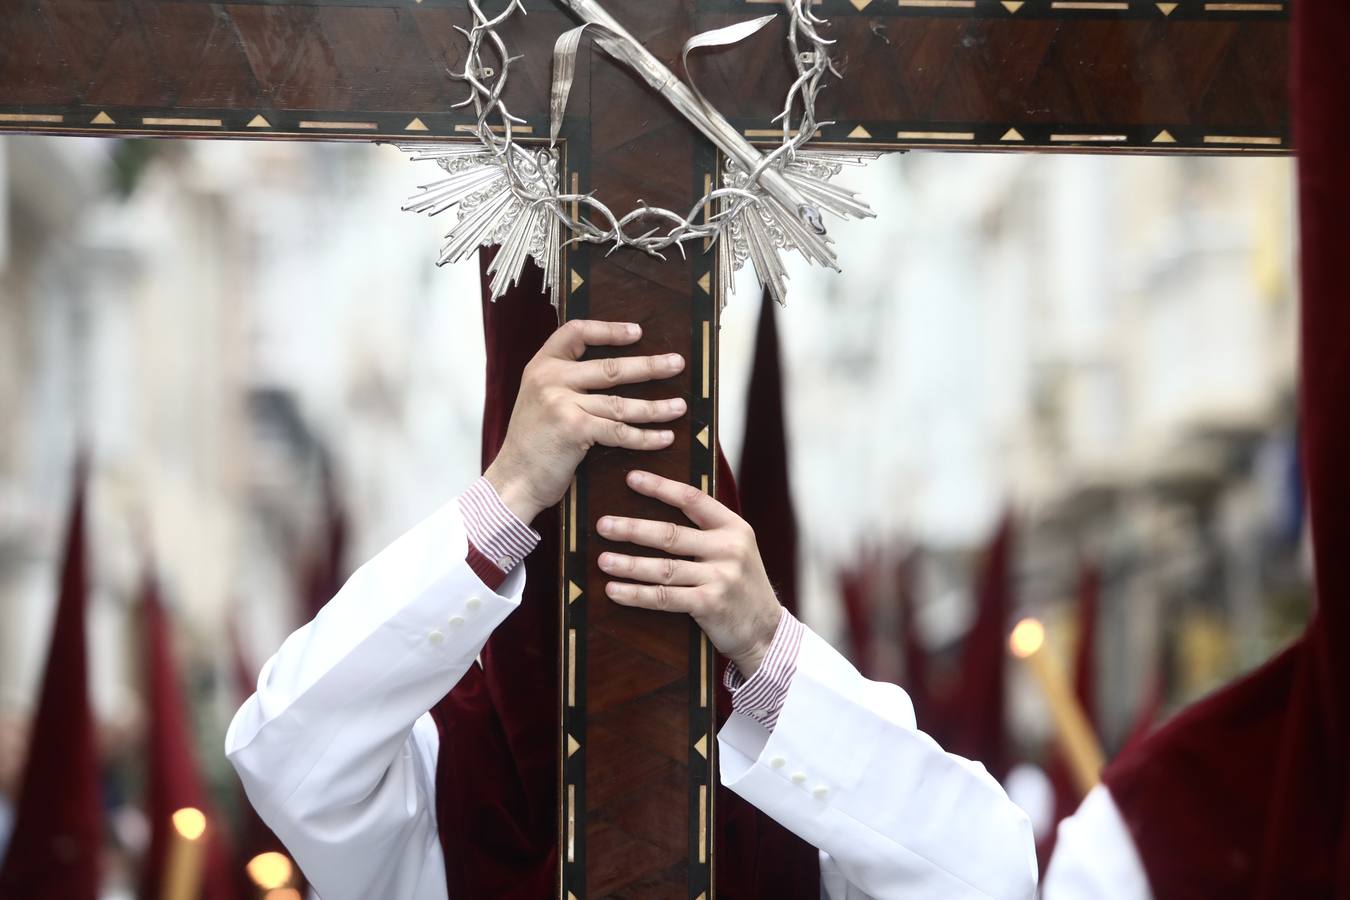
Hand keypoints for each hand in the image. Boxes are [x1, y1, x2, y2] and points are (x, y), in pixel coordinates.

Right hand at [484, 321, 686, 523]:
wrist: (512, 479)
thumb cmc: (531, 443)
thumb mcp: (539, 399)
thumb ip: (565, 382)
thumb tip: (612, 372)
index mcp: (542, 366)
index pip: (575, 332)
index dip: (608, 330)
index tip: (637, 332)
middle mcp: (550, 379)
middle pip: (610, 368)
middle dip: (649, 367)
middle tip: (678, 364)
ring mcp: (562, 403)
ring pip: (620, 402)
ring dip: (656, 406)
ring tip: (680, 406)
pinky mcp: (574, 429)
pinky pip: (619, 431)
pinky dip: (645, 437)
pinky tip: (665, 437)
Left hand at [596, 470, 782, 675]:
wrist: (766, 629)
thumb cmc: (741, 584)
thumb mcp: (736, 549)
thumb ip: (707, 530)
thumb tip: (660, 509)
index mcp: (733, 527)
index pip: (692, 499)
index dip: (660, 487)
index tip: (632, 478)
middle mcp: (728, 549)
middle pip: (671, 534)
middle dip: (632, 529)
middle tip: (603, 525)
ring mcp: (720, 578)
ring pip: (663, 568)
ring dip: (628, 564)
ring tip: (603, 560)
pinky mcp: (710, 604)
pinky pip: (664, 597)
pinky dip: (636, 594)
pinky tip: (614, 591)